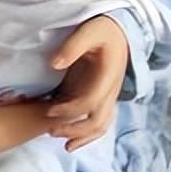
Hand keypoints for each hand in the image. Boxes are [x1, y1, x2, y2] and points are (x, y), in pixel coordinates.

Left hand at [46, 15, 128, 151]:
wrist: (121, 30)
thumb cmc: (103, 28)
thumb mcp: (89, 30)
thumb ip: (72, 47)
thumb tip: (54, 64)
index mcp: (108, 76)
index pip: (90, 101)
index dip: (70, 110)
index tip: (49, 109)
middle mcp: (111, 90)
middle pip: (97, 122)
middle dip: (74, 130)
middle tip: (50, 130)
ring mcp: (109, 95)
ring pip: (101, 126)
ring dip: (82, 137)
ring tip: (63, 143)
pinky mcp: (103, 96)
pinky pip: (99, 121)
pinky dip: (87, 133)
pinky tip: (71, 138)